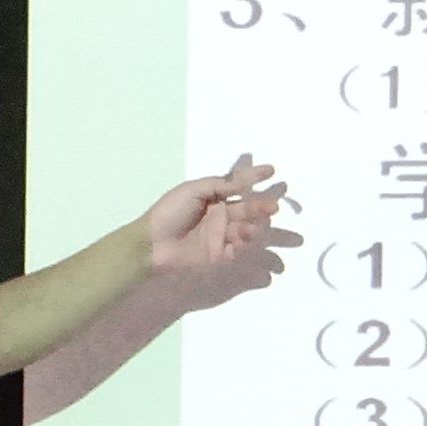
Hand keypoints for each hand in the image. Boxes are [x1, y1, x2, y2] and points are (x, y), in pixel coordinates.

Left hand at [141, 156, 296, 290]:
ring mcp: (220, 235)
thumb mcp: (194, 189)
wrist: (153, 243)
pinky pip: (236, 249)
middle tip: (273, 207)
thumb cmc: (170, 211)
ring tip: (252, 228)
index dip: (255, 178)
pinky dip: (242, 244)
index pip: (238, 185)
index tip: (272, 171)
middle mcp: (220, 215)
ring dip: (252, 227)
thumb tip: (244, 179)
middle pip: (247, 209)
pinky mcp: (219, 254)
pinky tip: (242, 239)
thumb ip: (220, 184)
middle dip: (261, 207)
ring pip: (244, 229)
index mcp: (213, 197)